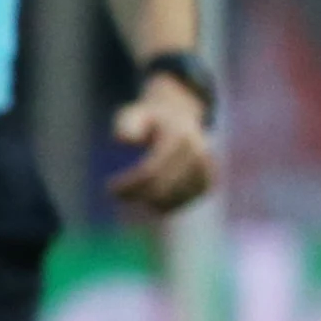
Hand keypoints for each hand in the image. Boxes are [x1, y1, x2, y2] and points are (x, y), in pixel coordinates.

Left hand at [105, 73, 215, 216]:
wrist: (179, 115)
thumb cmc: (149, 118)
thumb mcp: (133, 114)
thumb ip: (126, 125)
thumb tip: (124, 141)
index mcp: (179, 137)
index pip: (151, 171)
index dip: (130, 186)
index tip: (110, 189)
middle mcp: (198, 153)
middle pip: (163, 189)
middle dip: (137, 197)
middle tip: (117, 196)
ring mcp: (206, 168)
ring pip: (175, 200)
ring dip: (150, 204)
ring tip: (132, 198)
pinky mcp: (209, 180)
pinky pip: (186, 201)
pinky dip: (166, 206)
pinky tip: (150, 204)